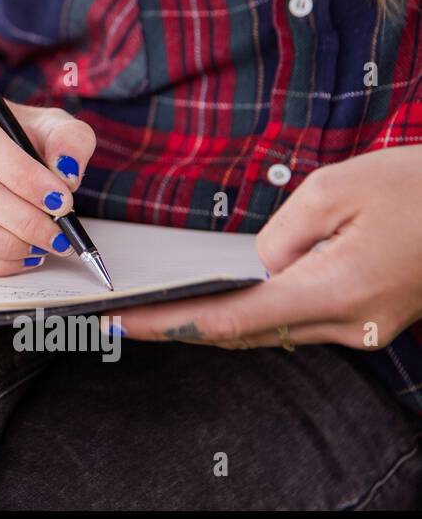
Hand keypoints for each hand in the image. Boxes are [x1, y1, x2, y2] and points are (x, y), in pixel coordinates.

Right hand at [0, 78, 95, 275]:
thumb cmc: (15, 133)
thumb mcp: (49, 124)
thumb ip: (68, 140)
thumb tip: (67, 174)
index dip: (20, 174)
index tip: (60, 199)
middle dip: (18, 214)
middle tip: (57, 232)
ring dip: (0, 241)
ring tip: (39, 246)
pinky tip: (20, 256)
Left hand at [117, 145, 421, 348]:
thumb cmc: (416, 185)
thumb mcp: (335, 188)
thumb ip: (279, 233)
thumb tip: (254, 264)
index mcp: (335, 290)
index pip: (231, 319)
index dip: (172, 324)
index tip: (126, 323)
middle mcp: (348, 323)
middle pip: (246, 333)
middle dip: (182, 326)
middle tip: (125, 317)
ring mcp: (361, 328)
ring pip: (270, 330)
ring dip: (216, 320)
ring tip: (157, 306)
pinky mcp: (368, 320)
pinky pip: (296, 321)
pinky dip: (253, 312)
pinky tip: (218, 297)